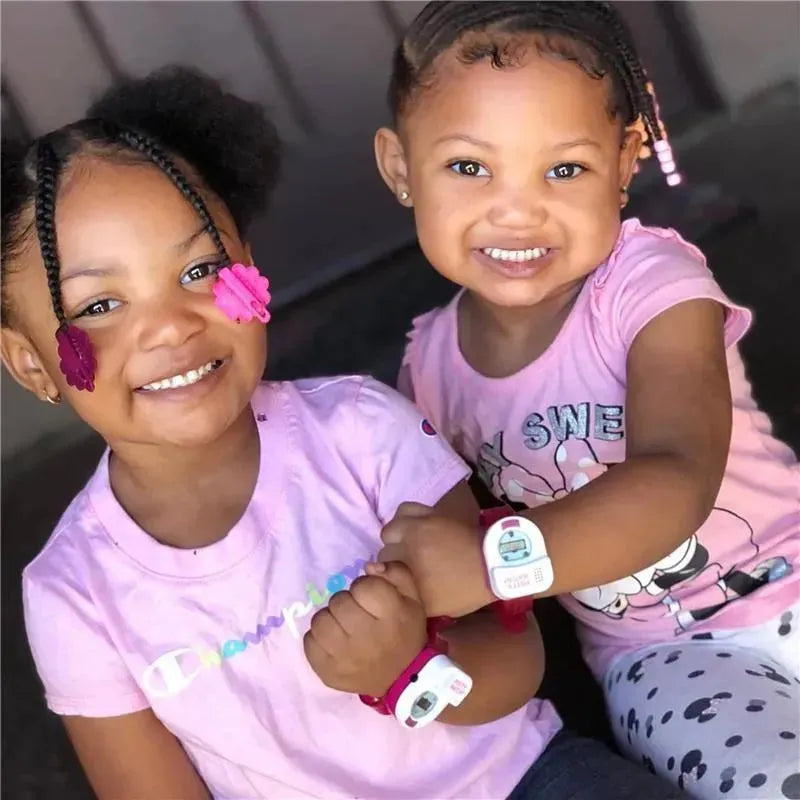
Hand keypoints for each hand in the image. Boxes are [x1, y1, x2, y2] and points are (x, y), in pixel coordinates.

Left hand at [303, 562, 426, 697]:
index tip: (371, 599)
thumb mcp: (412, 597)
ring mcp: (345, 658)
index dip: (365, 588)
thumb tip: (368, 566)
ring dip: (331, 619)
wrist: (404, 678)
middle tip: (357, 614)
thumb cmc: (405, 631)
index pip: (362, 586)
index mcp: (391, 616)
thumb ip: (395, 572)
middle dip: (347, 603)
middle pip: (338, 601)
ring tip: (343, 627)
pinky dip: (319, 639)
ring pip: (320, 620)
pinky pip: (309, 642)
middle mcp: (367, 637)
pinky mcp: (328, 672)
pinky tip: (334, 642)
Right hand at [377, 502, 493, 617]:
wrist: (493, 563)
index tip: (397, 578)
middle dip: (392, 560)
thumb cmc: (467, 590)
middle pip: (383, 554)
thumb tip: (392, 588)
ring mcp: (417, 532)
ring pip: (388, 531)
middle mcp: (408, 555)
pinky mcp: (428, 516)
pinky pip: (404, 510)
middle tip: (406, 562)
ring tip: (406, 542)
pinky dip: (404, 518)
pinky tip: (411, 526)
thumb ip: (411, 599)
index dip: (389, 578)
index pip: (381, 577)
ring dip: (395, 538)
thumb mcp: (437, 608)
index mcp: (411, 582)